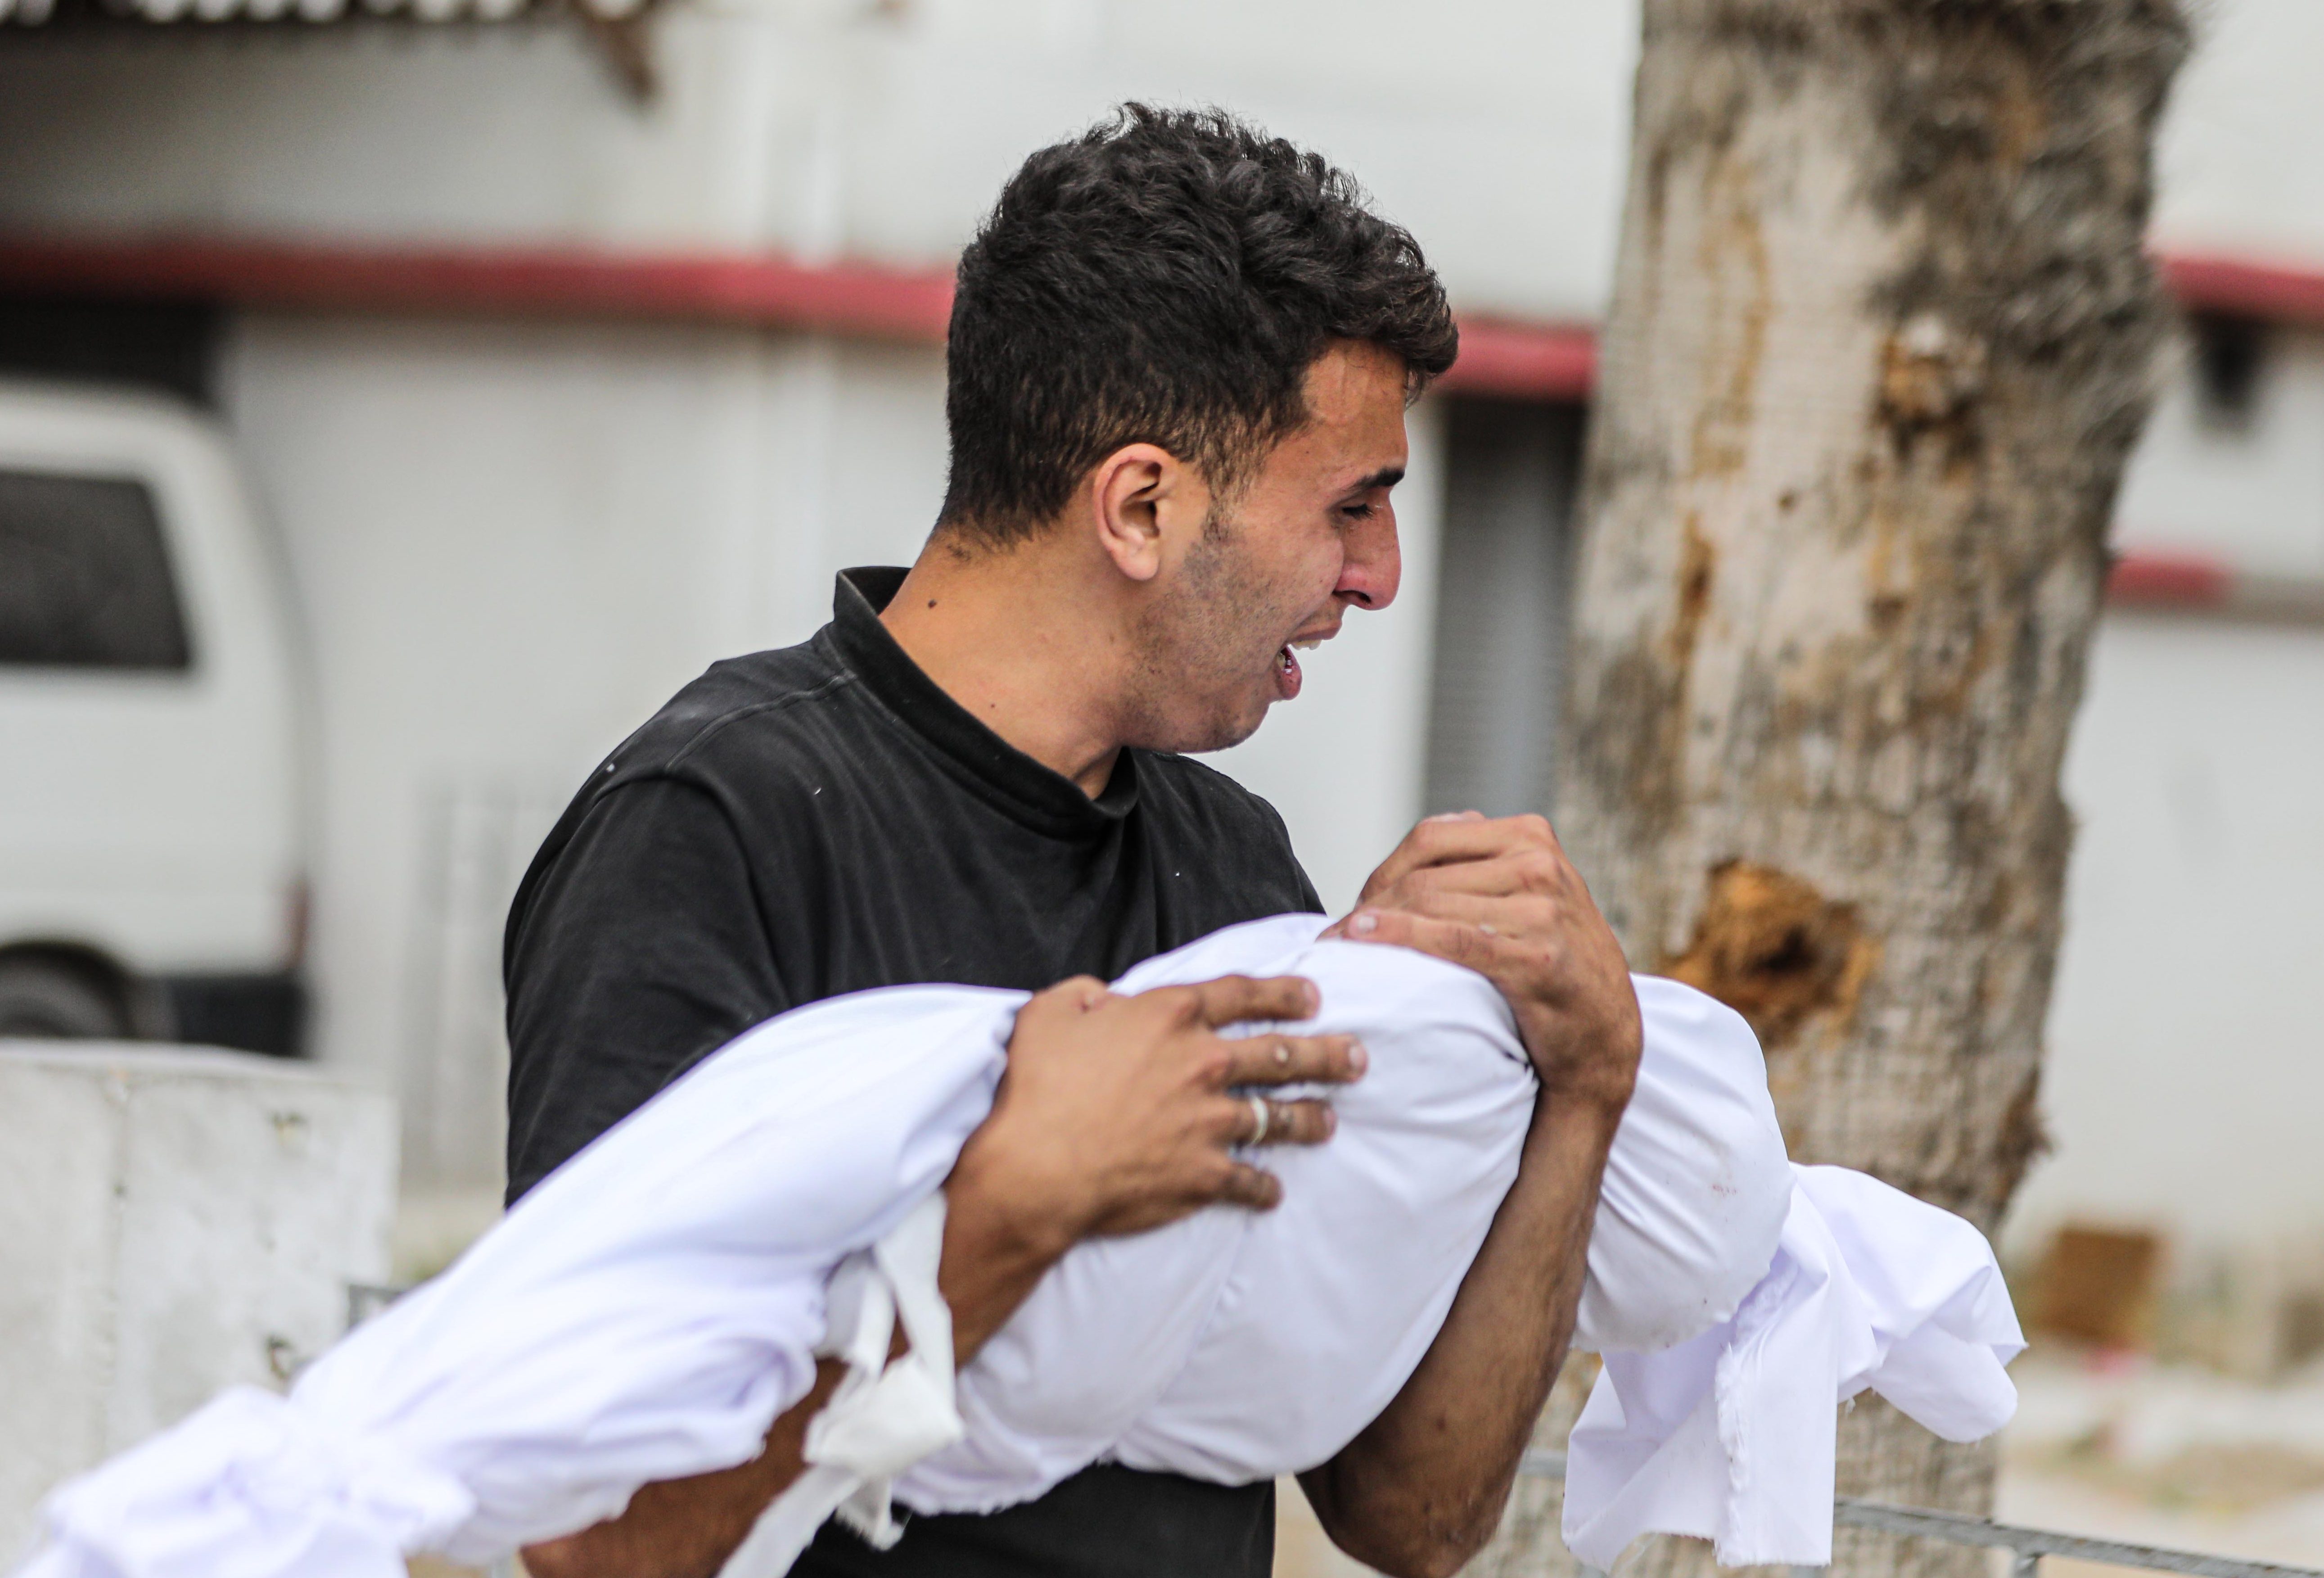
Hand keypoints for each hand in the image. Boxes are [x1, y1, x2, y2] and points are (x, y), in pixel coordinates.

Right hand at [952, 973, 1364, 1251]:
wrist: (1037, 1168)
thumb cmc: (1038, 1089)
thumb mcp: (1049, 1013)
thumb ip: (1084, 995)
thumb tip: (1099, 998)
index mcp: (1170, 1017)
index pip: (1243, 995)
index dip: (1283, 992)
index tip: (1312, 997)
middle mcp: (1202, 1063)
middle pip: (1281, 1053)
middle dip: (1326, 1053)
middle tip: (1354, 1056)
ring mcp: (1209, 1121)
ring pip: (1280, 1116)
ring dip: (1311, 1118)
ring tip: (1330, 1120)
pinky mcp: (1205, 1174)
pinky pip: (1250, 1181)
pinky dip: (1264, 1189)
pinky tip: (1274, 1192)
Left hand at [1326, 812, 1639, 1116]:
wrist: (1605, 1034)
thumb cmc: (1553, 962)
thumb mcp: (1528, 894)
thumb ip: (1481, 863)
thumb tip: (1419, 843)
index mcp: (1531, 836)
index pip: (1431, 838)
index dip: (1383, 871)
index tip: (1356, 905)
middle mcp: (1540, 864)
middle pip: (1424, 873)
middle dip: (1370, 903)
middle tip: (1333, 936)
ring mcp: (1543, 910)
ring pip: (1431, 903)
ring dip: (1373, 925)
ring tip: (1338, 948)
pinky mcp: (1536, 958)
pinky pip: (1453, 939)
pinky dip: (1401, 935)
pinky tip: (1364, 938)